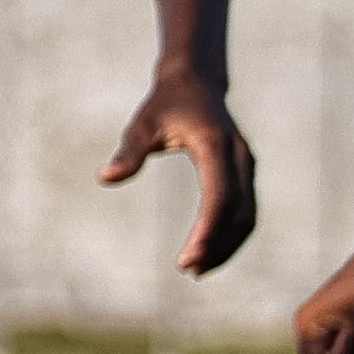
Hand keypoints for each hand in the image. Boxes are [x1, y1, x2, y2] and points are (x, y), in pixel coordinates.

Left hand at [102, 69, 256, 273]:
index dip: (207, 230)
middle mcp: (239, 157)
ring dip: (226, 246)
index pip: (218, 196)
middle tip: (188, 270)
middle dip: (217, 245)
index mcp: (216, 145)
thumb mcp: (143, 124)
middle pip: (237, 212)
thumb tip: (106, 177)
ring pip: (246, 216)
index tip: (189, 258)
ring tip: (197, 270)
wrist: (196, 82)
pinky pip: (245, 211)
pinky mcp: (245, 174)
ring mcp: (246, 166)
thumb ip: (129, 152)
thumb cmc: (166, 104)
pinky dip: (231, 236)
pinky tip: (208, 253)